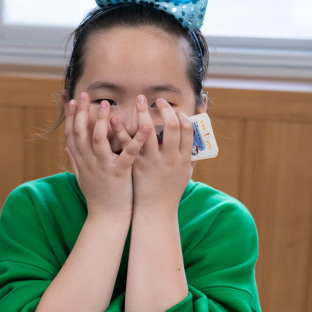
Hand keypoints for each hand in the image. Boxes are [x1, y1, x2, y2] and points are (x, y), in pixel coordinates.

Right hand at [65, 92, 148, 218]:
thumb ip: (75, 160)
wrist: (107, 218)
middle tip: (86, 95)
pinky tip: (145, 126)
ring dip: (101, 121)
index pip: (72, 134)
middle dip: (82, 112)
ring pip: (98, 139)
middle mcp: (88, 162)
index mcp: (81, 161)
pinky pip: (127, 154)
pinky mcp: (119, 173)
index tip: (73, 100)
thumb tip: (66, 147)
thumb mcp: (82, 176)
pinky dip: (136, 139)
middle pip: (81, 132)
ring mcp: (102, 167)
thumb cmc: (97, 197)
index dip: (71, 116)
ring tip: (106, 105)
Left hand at [132, 95, 193, 212]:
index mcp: (184, 159)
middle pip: (171, 127)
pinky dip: (121, 130)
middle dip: (165, 109)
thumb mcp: (186, 173)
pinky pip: (128, 145)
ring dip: (144, 113)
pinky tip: (115, 119)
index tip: (174, 109)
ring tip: (140, 99)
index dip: (181, 116)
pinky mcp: (137, 166)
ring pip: (150, 131)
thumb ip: (191, 155)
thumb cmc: (171, 192)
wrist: (156, 212)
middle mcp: (170, 159)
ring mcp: (153, 162)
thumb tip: (197, 138)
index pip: (188, 130)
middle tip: (158, 100)